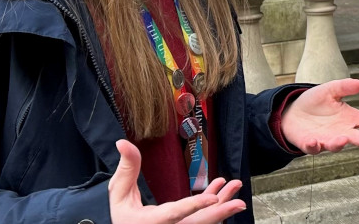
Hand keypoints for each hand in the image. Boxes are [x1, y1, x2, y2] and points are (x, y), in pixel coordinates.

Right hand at [109, 139, 247, 222]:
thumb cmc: (123, 217)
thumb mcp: (119, 194)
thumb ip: (127, 169)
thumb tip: (122, 142)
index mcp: (153, 221)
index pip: (176, 214)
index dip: (195, 206)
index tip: (213, 199)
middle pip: (198, 223)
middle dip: (220, 213)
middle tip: (239, 203)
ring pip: (204, 220)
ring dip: (222, 205)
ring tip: (235, 186)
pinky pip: (202, 218)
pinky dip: (213, 205)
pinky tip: (221, 189)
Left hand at [281, 78, 358, 152]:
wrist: (292, 113)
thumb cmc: (315, 102)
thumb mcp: (329, 89)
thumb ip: (343, 87)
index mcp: (349, 118)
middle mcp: (341, 131)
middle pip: (358, 138)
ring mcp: (327, 140)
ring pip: (336, 145)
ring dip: (339, 143)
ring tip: (342, 139)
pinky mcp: (311, 144)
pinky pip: (313, 147)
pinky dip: (314, 145)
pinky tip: (314, 141)